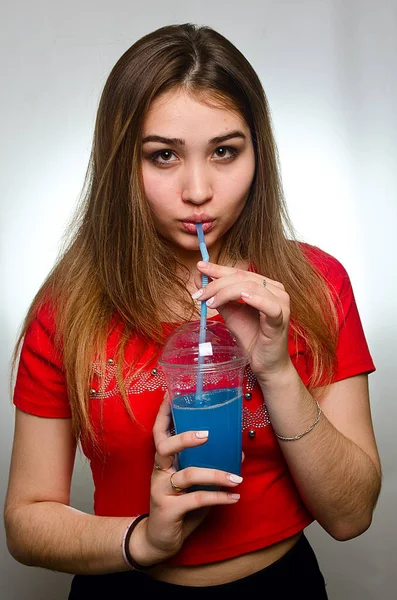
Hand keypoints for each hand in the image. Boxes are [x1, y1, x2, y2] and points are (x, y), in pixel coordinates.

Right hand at [138, 395, 241, 563]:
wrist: (160, 540)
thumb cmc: (179, 505)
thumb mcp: (194, 484)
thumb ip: (210, 466)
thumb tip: (239, 451)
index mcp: (163, 460)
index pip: (159, 432)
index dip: (164, 414)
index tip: (172, 395)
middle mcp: (159, 471)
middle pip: (164, 447)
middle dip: (184, 438)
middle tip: (207, 434)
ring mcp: (161, 490)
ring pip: (187, 475)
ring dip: (215, 474)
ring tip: (237, 478)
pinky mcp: (169, 509)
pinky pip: (196, 500)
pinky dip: (218, 498)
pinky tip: (234, 498)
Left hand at [194, 261, 291, 384]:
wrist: (265, 363)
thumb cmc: (252, 337)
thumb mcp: (231, 313)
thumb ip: (218, 296)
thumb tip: (200, 280)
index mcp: (265, 285)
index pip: (239, 271)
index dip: (218, 269)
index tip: (200, 267)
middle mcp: (275, 289)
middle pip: (243, 277)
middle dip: (217, 283)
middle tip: (200, 293)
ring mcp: (281, 303)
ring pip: (251, 287)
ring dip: (227, 292)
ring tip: (210, 302)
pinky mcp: (281, 318)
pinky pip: (269, 305)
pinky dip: (255, 299)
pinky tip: (242, 297)